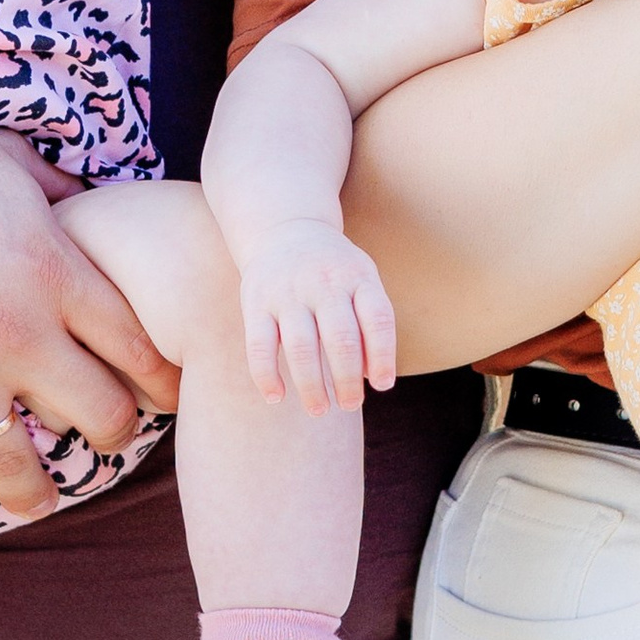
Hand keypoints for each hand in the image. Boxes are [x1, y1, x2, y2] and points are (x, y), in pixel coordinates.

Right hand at [0, 110, 169, 528]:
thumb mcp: (9, 160)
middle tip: (102, 436)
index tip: (163, 398)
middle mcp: (19, 332)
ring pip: (18, 465)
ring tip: (37, 500)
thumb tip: (90, 203)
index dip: (160, 382)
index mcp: (56, 271)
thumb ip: (59, 193)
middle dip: (111, 432)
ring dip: (34, 492)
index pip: (138, 347)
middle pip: (100, 414)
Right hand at [240, 218, 398, 412]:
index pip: (377, 318)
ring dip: (312, 385)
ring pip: (301, 346)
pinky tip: (276, 397)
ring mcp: (287, 291)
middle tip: (351, 404)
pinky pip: (259, 346)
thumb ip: (370, 322)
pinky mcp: (256, 302)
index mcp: (357, 276)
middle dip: (347, 380)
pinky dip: (266, 375)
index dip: (383, 356)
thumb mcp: (361, 279)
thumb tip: (372, 378)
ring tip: (320, 410)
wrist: (284, 229)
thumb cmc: (333, 270)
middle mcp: (323, 282)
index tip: (382, 386)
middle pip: (341, 338)